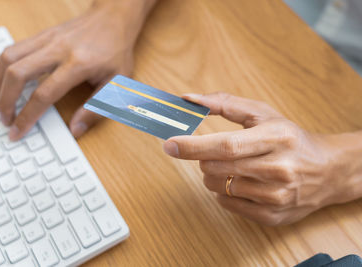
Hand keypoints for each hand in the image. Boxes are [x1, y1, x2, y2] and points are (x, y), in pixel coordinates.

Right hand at [0, 0, 154, 139]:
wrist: (113, 18)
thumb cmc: (117, 51)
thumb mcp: (117, 83)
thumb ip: (97, 108)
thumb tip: (76, 129)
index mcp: (79, 64)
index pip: (44, 94)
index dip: (27, 116)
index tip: (17, 131)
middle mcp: (58, 49)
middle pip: (18, 73)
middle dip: (6, 101)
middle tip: (5, 119)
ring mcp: (47, 39)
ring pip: (9, 58)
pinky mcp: (41, 35)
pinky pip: (12, 49)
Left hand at [163, 92, 360, 224]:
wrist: (327, 170)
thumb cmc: (289, 137)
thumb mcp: (262, 114)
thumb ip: (224, 103)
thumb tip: (188, 99)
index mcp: (276, 138)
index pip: (226, 145)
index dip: (193, 146)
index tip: (169, 144)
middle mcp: (279, 169)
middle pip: (216, 168)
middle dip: (202, 159)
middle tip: (211, 153)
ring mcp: (277, 196)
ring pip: (218, 187)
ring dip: (213, 175)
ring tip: (233, 167)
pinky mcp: (272, 216)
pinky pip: (227, 204)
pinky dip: (224, 192)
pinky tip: (241, 183)